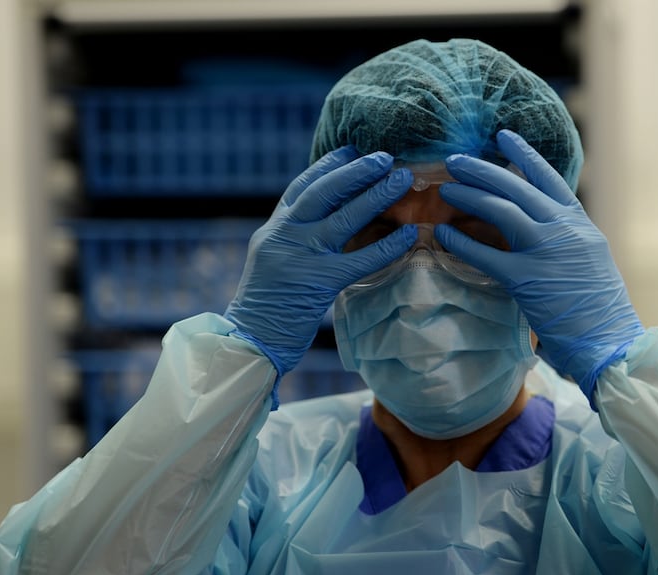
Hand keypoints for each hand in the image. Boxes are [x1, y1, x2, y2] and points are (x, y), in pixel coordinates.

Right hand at [225, 146, 415, 377]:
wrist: (249, 341)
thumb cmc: (266, 307)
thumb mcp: (272, 261)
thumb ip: (294, 239)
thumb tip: (327, 221)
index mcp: (273, 229)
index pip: (301, 186)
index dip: (328, 165)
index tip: (353, 150)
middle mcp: (284, 235)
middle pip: (324, 191)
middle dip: (356, 170)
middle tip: (385, 157)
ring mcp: (300, 257)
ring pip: (344, 216)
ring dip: (376, 195)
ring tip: (402, 181)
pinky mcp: (318, 282)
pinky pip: (361, 259)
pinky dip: (387, 246)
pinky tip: (408, 235)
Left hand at [435, 129, 643, 406]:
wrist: (611, 342)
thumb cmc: (600, 311)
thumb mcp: (590, 261)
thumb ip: (566, 239)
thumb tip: (539, 228)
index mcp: (580, 224)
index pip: (549, 179)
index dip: (524, 155)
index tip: (502, 137)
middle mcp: (565, 230)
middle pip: (518, 186)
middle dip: (483, 169)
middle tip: (455, 160)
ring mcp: (547, 252)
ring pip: (502, 209)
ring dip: (470, 194)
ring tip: (445, 188)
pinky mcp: (527, 280)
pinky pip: (485, 254)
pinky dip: (460, 242)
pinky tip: (441, 234)